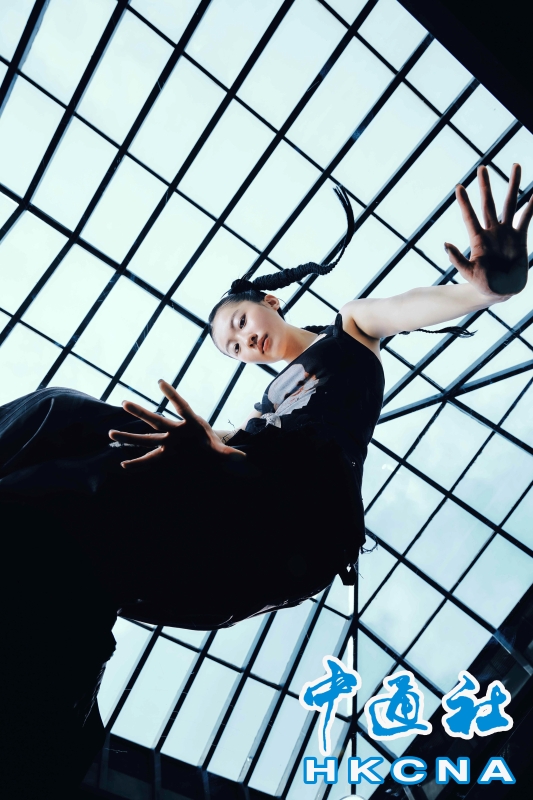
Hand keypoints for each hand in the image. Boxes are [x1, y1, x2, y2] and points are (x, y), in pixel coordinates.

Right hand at [108, 379, 244, 468]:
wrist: (210, 450)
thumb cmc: (214, 444)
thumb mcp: (221, 449)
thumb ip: (229, 453)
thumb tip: (243, 458)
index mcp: (191, 423)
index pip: (181, 406)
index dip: (172, 395)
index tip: (160, 382)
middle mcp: (175, 430)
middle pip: (156, 420)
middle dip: (141, 412)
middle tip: (124, 402)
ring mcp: (168, 442)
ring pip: (147, 438)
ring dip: (130, 437)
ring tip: (111, 433)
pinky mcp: (166, 454)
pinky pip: (149, 459)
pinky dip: (138, 464)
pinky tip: (124, 466)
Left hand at [445, 164, 532, 299]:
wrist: (501, 290)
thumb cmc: (482, 283)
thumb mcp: (468, 273)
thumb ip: (458, 260)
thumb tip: (445, 245)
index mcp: (478, 239)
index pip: (470, 217)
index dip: (465, 202)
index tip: (459, 187)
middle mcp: (492, 231)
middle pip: (489, 204)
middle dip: (485, 186)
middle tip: (481, 168)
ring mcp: (506, 232)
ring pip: (510, 204)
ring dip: (513, 185)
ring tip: (516, 165)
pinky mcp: (520, 237)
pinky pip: (526, 218)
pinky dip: (531, 206)